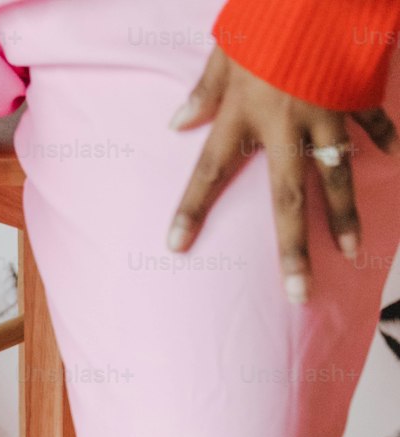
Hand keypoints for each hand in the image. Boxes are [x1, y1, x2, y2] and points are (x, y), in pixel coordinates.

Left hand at [166, 46, 399, 303]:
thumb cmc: (267, 13)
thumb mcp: (226, 47)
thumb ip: (205, 90)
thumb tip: (178, 123)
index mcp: (245, 111)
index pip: (211, 169)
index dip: (191, 208)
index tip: (176, 245)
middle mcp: (286, 122)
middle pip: (287, 198)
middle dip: (292, 248)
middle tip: (297, 291)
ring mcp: (325, 111)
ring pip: (336, 176)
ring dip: (344, 217)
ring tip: (352, 252)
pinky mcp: (355, 92)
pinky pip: (370, 121)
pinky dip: (381, 137)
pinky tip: (391, 158)